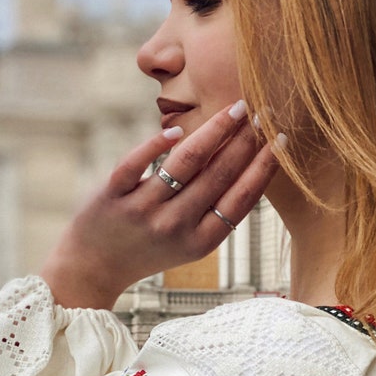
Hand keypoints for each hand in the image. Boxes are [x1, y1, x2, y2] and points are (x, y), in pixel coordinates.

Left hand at [41, 100, 282, 308]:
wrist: (94, 267)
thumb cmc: (150, 248)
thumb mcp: (189, 242)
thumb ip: (214, 211)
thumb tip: (248, 163)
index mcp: (200, 241)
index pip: (241, 199)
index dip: (264, 167)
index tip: (281, 139)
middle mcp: (175, 227)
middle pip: (218, 175)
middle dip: (245, 141)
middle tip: (263, 111)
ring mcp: (143, 211)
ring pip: (185, 164)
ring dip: (214, 132)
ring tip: (235, 109)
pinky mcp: (114, 196)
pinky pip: (136, 164)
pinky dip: (157, 144)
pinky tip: (178, 127)